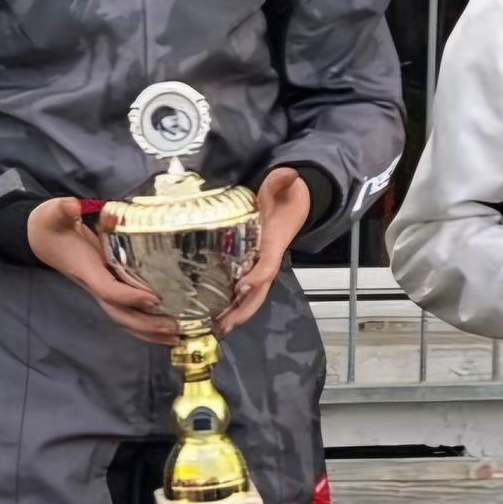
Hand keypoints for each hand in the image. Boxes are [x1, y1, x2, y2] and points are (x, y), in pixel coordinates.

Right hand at [28, 197, 177, 345]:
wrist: (41, 239)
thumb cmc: (51, 227)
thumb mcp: (53, 214)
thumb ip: (62, 210)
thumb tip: (74, 206)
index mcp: (85, 270)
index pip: (107, 289)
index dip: (129, 296)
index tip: (155, 297)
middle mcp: (94, 285)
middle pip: (120, 314)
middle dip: (146, 324)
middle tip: (174, 327)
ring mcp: (101, 290)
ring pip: (124, 319)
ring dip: (149, 331)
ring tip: (177, 337)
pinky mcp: (108, 289)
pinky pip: (126, 312)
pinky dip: (145, 326)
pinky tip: (165, 330)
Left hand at [214, 168, 310, 333]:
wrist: (291, 206)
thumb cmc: (281, 199)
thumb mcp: (280, 188)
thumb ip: (281, 181)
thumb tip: (290, 173)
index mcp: (272, 245)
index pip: (267, 265)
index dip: (257, 276)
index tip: (241, 287)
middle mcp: (266, 262)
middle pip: (258, 292)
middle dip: (242, 310)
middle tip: (222, 325)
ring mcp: (258, 269)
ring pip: (250, 298)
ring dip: (234, 316)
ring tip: (214, 330)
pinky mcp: (249, 271)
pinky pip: (242, 293)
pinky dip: (230, 308)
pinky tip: (212, 319)